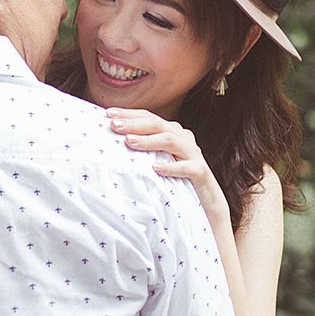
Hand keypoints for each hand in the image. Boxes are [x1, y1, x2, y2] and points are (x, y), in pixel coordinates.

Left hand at [106, 108, 229, 227]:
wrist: (207, 201)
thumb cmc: (177, 181)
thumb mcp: (159, 161)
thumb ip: (144, 151)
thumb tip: (114, 144)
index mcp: (173, 132)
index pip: (149, 118)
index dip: (130, 114)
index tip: (108, 114)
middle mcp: (184, 139)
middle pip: (158, 125)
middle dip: (135, 124)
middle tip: (114, 125)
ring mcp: (194, 155)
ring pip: (171, 141)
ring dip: (149, 141)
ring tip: (129, 142)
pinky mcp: (201, 172)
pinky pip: (187, 168)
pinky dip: (171, 167)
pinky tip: (156, 169)